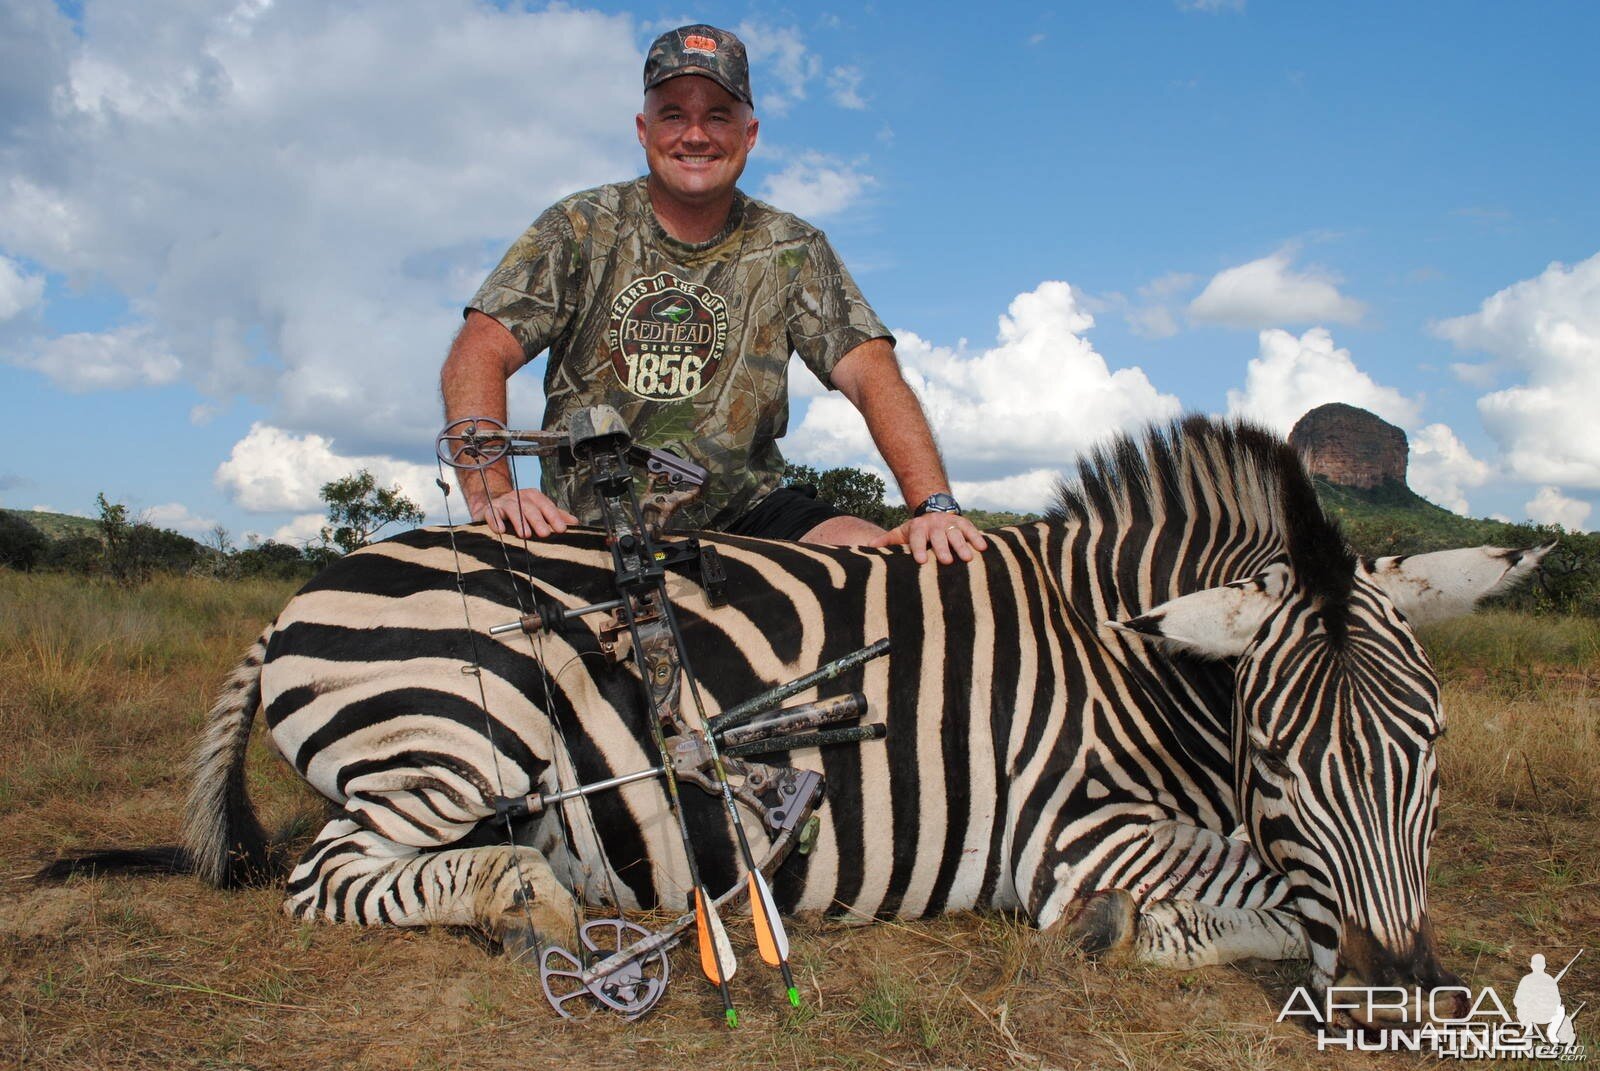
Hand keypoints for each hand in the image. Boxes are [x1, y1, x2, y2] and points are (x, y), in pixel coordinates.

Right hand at [472, 487, 578, 538]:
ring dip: (519, 522)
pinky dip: (495, 521)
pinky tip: (500, 530)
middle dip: (538, 520)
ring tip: (525, 535)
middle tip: (545, 534)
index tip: (562, 529)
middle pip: (529, 507)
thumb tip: (575, 522)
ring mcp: (503, 502)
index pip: (545, 505)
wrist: (493, 504)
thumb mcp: (538, 510)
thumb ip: (555, 515)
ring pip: (512, 509)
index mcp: (533, 496)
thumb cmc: (520, 510)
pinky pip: (491, 513)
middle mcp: (518, 496)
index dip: (554, 516)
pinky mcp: (489, 509)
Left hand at [870, 513, 988, 564]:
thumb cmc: (916, 530)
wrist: (933, 509)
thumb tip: (867, 548)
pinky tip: (983, 548)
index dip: (919, 548)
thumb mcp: (901, 532)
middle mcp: (934, 525)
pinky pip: (971, 530)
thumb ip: (887, 541)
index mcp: (918, 528)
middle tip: (947, 561)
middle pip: (939, 537)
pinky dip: (977, 538)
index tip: (921, 560)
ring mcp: (950, 523)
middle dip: (943, 548)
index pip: (917, 538)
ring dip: (962, 545)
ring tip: (968, 558)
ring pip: (956, 534)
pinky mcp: (963, 523)